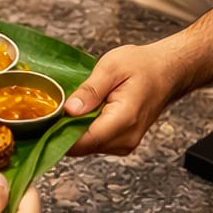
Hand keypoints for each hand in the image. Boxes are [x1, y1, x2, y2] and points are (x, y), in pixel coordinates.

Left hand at [63, 42, 186, 155]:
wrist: (167, 71)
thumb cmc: (143, 66)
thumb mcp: (111, 67)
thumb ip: (90, 90)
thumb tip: (69, 110)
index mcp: (124, 119)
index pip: (84, 141)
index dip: (59, 134)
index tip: (45, 121)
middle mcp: (126, 138)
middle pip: (83, 147)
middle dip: (64, 131)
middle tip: (55, 109)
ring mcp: (126, 144)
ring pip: (88, 147)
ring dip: (75, 131)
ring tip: (73, 107)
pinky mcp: (123, 143)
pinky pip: (97, 143)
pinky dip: (86, 131)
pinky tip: (86, 113)